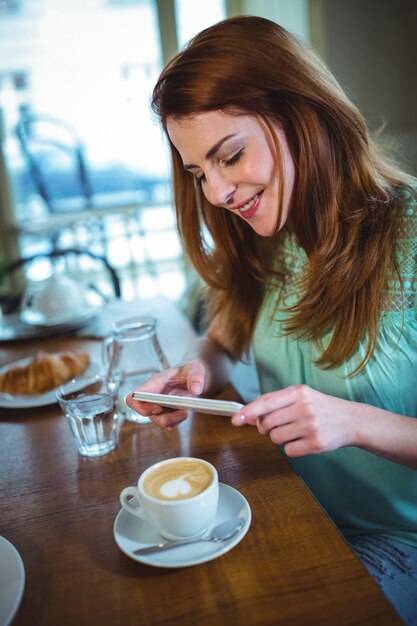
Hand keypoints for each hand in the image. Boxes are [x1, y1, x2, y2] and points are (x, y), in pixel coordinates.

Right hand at [126, 360, 205, 428]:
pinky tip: (186, 410)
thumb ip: (196, 376)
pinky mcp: (167, 416)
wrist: (193, 377)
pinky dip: (179, 420)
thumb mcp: (195, 367)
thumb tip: (196, 390)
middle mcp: (152, 398)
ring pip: (161, 422)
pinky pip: (170, 425)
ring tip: (186, 407)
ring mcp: (158, 409)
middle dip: (164, 414)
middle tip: (181, 408)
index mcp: (153, 384)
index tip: (158, 405)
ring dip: (175, 417)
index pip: (133, 398)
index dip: (140, 406)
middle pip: (146, 414)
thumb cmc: (188, 370)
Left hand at [231, 384, 356, 456]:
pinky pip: (289, 450)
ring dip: (280, 438)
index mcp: (298, 392)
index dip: (249, 411)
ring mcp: (310, 426)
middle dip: (266, 427)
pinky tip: (305, 440)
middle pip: (267, 423)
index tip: (235, 419)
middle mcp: (304, 407)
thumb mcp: (301, 397)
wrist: (352, 420)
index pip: (266, 402)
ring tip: (296, 431)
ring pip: (275, 438)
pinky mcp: (316, 443)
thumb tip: (249, 416)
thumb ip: (275, 404)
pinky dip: (293, 448)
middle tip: (280, 424)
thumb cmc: (321, 408)